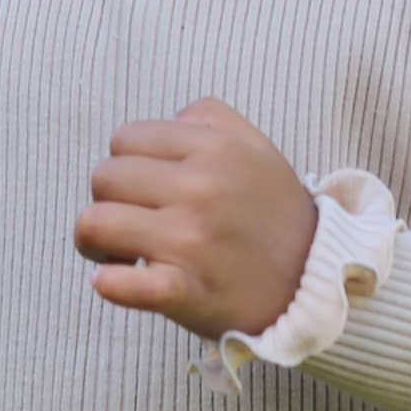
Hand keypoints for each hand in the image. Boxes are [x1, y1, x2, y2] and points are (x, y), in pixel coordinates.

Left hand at [74, 99, 317, 345]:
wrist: (316, 284)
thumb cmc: (274, 215)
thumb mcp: (254, 147)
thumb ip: (207, 119)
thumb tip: (164, 122)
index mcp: (213, 148)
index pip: (123, 139)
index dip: (125, 164)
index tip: (141, 190)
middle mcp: (200, 189)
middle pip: (104, 177)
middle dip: (108, 200)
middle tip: (130, 223)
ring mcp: (190, 241)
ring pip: (93, 223)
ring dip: (95, 242)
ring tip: (117, 253)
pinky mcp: (184, 291)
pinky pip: (118, 284)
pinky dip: (108, 283)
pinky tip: (115, 280)